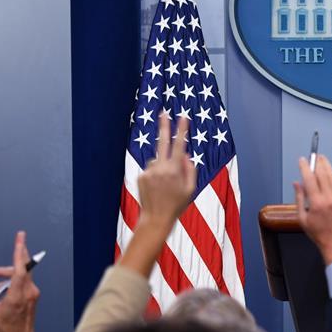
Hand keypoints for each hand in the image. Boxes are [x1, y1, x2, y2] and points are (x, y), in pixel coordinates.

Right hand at [0, 231, 40, 331]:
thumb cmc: (4, 329)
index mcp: (17, 296)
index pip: (20, 269)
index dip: (19, 252)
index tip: (20, 238)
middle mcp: (29, 292)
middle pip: (23, 267)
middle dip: (14, 256)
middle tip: (11, 245)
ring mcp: (33, 293)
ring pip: (22, 274)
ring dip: (7, 273)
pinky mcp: (33, 295)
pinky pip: (23, 281)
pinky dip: (12, 281)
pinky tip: (0, 290)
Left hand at [137, 113, 195, 230]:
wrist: (156, 219)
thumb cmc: (177, 205)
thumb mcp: (191, 188)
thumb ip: (190, 169)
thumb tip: (185, 154)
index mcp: (175, 170)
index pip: (180, 145)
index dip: (182, 130)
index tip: (183, 117)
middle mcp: (161, 168)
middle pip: (162, 142)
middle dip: (163, 126)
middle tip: (163, 112)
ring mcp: (149, 171)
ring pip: (157, 160)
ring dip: (162, 166)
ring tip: (165, 185)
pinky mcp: (141, 176)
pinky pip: (150, 170)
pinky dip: (155, 175)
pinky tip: (156, 189)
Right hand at [294, 155, 331, 264]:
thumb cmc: (321, 234)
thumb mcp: (303, 219)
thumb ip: (299, 199)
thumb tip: (297, 184)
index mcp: (316, 203)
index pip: (309, 178)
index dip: (305, 166)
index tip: (302, 160)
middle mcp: (330, 199)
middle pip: (323, 173)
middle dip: (317, 162)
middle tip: (314, 157)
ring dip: (327, 166)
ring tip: (323, 161)